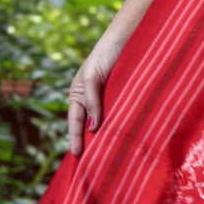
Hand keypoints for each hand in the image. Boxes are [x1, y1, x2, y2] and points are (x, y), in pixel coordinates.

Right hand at [67, 33, 124, 157]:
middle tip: (91, 166)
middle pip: (89, 127)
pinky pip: (120, 118)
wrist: (128, 38)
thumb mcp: (93, 77)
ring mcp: (108, 101)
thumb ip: (92, 101)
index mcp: (78, 95)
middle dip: (90, 144)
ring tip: (108, 159)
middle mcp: (91, 100)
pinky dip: (121, 129)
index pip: (75, 122)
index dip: (75, 139)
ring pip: (105, 125)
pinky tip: (125, 142)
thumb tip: (93, 128)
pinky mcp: (124, 99)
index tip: (77, 156)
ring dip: (106, 139)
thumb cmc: (106, 54)